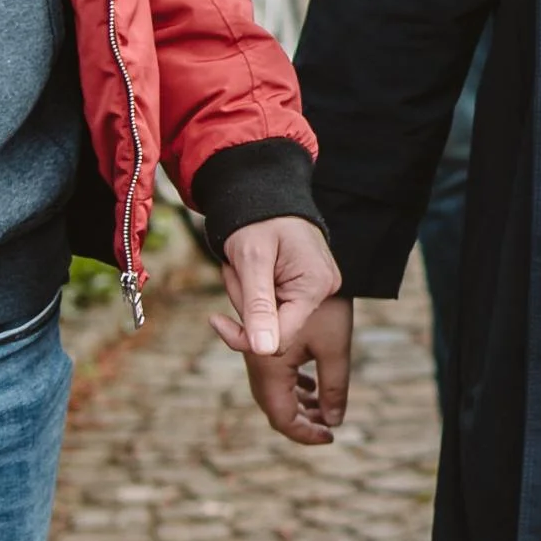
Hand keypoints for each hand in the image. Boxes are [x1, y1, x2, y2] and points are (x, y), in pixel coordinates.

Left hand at [210, 215, 342, 361]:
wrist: (264, 190)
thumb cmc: (257, 220)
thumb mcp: (251, 261)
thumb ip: (259, 307)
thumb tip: (264, 350)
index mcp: (315, 285)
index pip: (280, 340)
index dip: (245, 336)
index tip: (216, 320)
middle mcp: (324, 290)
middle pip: (275, 329)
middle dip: (246, 306)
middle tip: (234, 272)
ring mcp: (317, 287)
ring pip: (273, 318)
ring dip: (248, 297)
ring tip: (242, 265)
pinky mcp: (307, 284)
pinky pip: (276, 305)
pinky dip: (256, 292)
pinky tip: (253, 269)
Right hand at [240, 294, 357, 445]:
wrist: (286, 245)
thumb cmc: (317, 295)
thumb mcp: (335, 342)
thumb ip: (334, 385)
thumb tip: (334, 420)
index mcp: (269, 366)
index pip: (282, 417)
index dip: (306, 433)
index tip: (331, 436)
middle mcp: (256, 360)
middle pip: (274, 406)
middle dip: (302, 421)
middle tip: (330, 425)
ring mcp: (256, 348)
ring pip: (273, 390)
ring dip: (297, 403)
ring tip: (323, 408)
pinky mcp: (262, 335)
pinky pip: (272, 371)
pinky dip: (292, 384)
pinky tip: (310, 382)